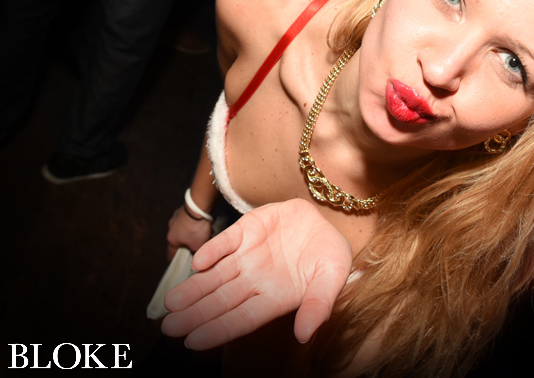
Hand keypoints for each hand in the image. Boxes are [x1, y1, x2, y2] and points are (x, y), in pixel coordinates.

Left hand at [161, 198, 352, 348]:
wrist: (326, 221)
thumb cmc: (331, 256)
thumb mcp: (332, 278)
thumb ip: (319, 305)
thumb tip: (304, 335)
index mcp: (274, 298)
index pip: (242, 319)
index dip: (218, 330)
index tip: (193, 342)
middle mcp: (255, 280)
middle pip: (221, 301)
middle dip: (195, 314)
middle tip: (169, 327)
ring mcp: (248, 255)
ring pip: (215, 275)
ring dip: (194, 288)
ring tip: (171, 303)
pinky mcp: (246, 230)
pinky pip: (225, 242)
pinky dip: (212, 251)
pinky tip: (198, 263)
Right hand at [166, 206, 212, 260]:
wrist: (199, 207)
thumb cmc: (196, 227)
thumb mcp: (197, 246)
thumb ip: (195, 253)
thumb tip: (196, 256)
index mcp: (171, 240)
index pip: (171, 255)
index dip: (176, 261)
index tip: (179, 264)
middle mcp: (171, 229)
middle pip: (177, 241)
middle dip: (185, 245)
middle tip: (193, 247)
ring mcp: (176, 218)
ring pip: (182, 230)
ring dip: (188, 232)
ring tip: (199, 233)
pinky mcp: (183, 210)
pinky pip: (187, 220)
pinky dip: (192, 223)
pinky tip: (200, 223)